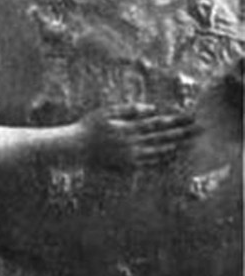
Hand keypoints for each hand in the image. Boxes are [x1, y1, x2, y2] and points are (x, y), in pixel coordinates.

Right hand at [79, 103, 196, 172]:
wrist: (75, 148)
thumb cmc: (89, 127)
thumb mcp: (108, 112)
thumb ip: (130, 109)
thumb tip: (151, 108)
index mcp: (129, 127)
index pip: (158, 122)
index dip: (176, 119)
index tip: (190, 116)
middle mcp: (132, 143)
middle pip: (163, 137)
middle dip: (183, 133)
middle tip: (199, 130)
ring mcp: (130, 156)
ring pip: (159, 151)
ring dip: (176, 146)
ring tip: (190, 142)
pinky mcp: (127, 166)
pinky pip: (149, 164)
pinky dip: (162, 160)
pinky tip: (171, 156)